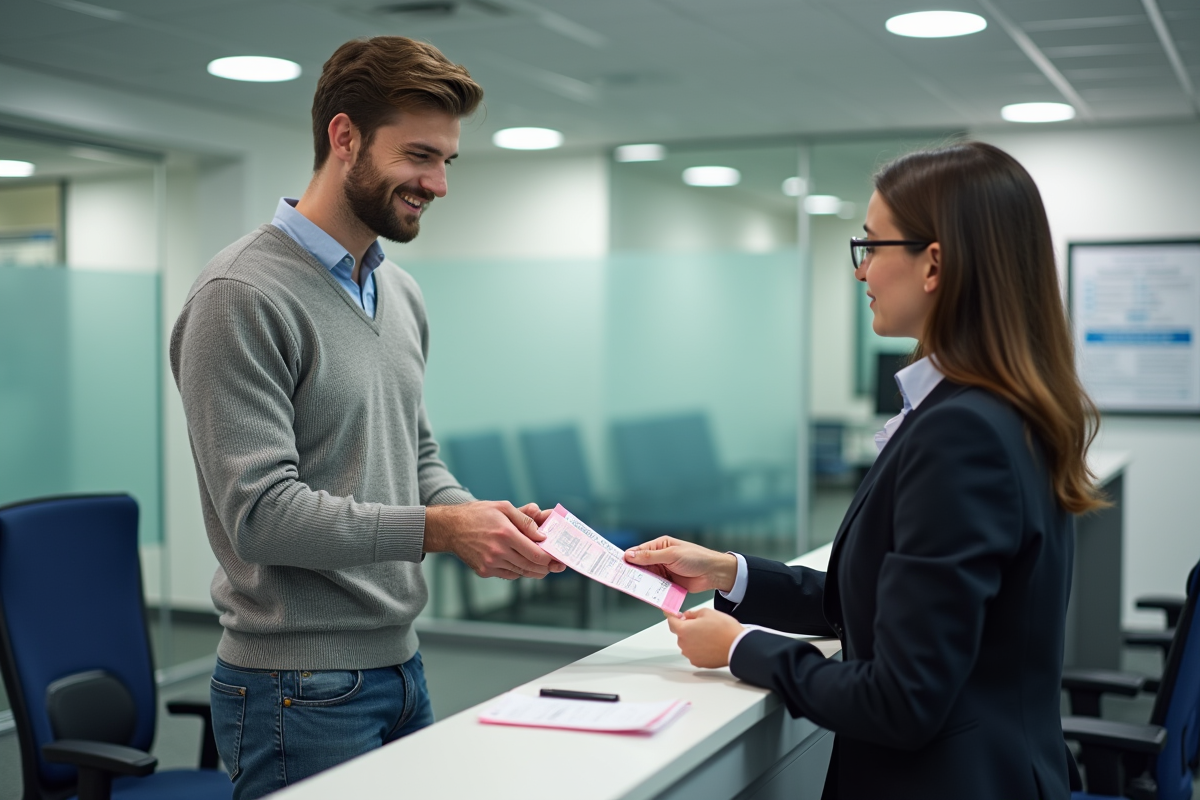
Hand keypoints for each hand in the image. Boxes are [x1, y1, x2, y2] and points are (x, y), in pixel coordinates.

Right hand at [425, 501, 564, 579]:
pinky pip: (508, 575)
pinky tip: (521, 564)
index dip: (549, 558)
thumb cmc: (478, 514)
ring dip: (533, 571)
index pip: (536, 554)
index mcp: (506, 534)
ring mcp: (490, 563)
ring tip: (540, 566)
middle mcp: (498, 551)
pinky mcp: (484, 571)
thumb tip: (542, 535)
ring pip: (520, 573)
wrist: (450, 528)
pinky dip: (518, 571)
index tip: (555, 556)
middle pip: (530, 566)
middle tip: (552, 565)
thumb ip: (525, 520)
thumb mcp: (503, 508)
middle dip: (544, 567)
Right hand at [624, 536, 737, 592]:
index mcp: (660, 546)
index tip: (616, 564)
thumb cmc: (696, 558)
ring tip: (631, 587)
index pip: (639, 551)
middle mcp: (660, 558)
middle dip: (632, 572)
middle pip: (640, 566)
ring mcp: (664, 571)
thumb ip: (650, 556)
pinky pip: (655, 587)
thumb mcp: (671, 555)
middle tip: (620, 578)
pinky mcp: (668, 584)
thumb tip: (630, 555)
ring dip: (641, 582)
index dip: (627, 557)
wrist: (714, 573)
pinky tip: (645, 593)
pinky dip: (651, 590)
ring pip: (646, 578)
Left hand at [666, 608, 743, 668]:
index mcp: (684, 630)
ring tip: (709, 635)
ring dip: (693, 639)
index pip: (671, 622)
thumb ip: (692, 613)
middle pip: (680, 633)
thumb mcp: (707, 612)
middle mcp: (684, 644)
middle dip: (687, 628)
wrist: (737, 646)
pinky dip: (699, 649)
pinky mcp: (698, 662)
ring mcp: (690, 655)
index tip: (672, 615)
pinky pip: (694, 653)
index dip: (673, 616)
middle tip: (702, 624)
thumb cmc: (724, 629)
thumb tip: (686, 616)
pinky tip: (710, 644)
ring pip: (687, 644)